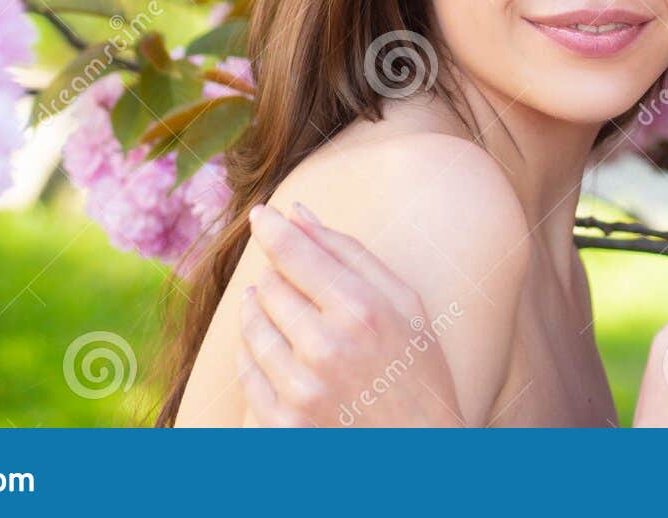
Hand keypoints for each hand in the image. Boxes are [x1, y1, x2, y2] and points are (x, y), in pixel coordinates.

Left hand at [236, 202, 464, 427]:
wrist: (420, 454)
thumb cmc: (418, 370)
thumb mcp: (405, 303)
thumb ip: (351, 253)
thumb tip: (299, 212)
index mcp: (361, 310)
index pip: (293, 252)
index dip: (271, 226)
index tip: (261, 214)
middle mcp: (326, 348)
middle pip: (270, 286)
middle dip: (276, 274)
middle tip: (293, 279)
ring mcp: (300, 389)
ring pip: (252, 326)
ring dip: (258, 309)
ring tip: (275, 306)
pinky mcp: (282, 424)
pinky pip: (247, 371)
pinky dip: (252, 351)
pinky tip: (273, 347)